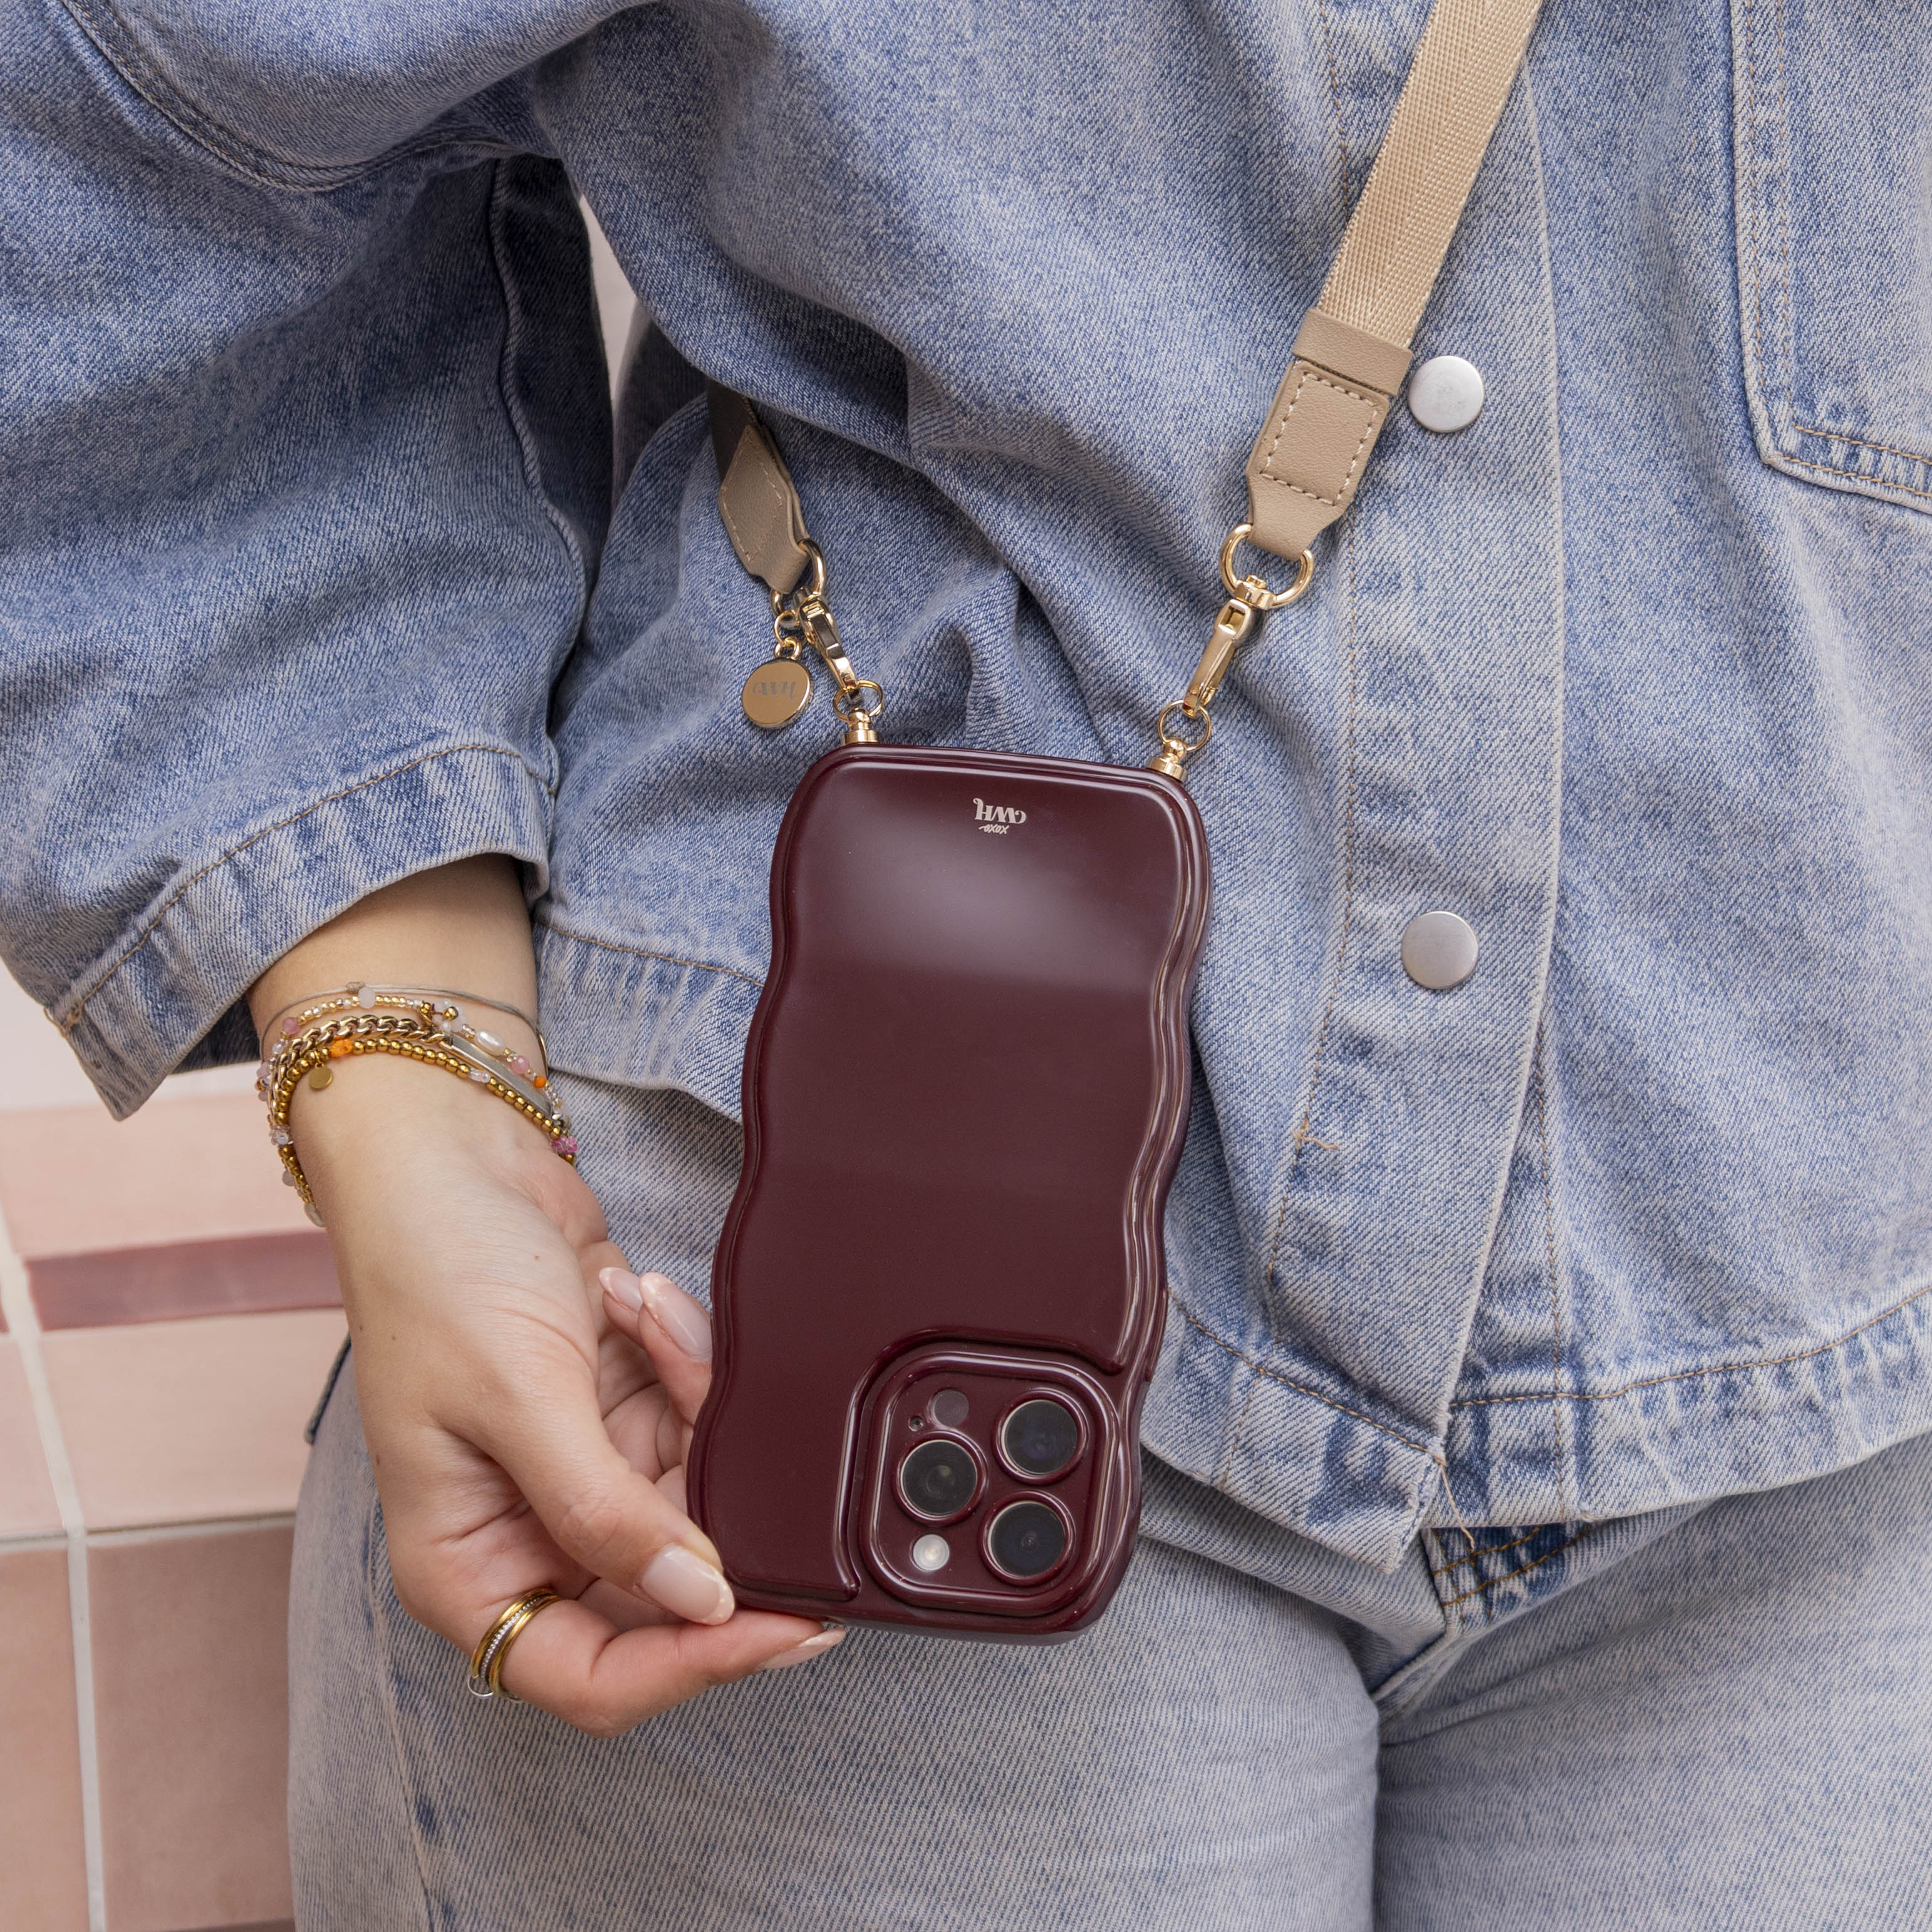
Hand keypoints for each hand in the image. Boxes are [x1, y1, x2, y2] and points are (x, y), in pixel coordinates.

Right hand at [300, 1054, 840, 1734]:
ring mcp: (584, 1474)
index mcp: (470, 1570)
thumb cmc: (435, 1271)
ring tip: (649, 1320)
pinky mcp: (622, 1413)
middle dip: (725, 1522)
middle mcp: (530, 1538)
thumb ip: (607, 1512)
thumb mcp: (517, 1397)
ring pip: (698, 1498)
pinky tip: (638, 1300)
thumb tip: (702, 1603)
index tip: (783, 1626)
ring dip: (699, 1406)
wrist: (445, 1154)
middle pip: (667, 1596)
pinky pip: (697, 1421)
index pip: (595, 1676)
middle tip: (785, 1473)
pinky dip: (689, 1361)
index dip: (692, 1666)